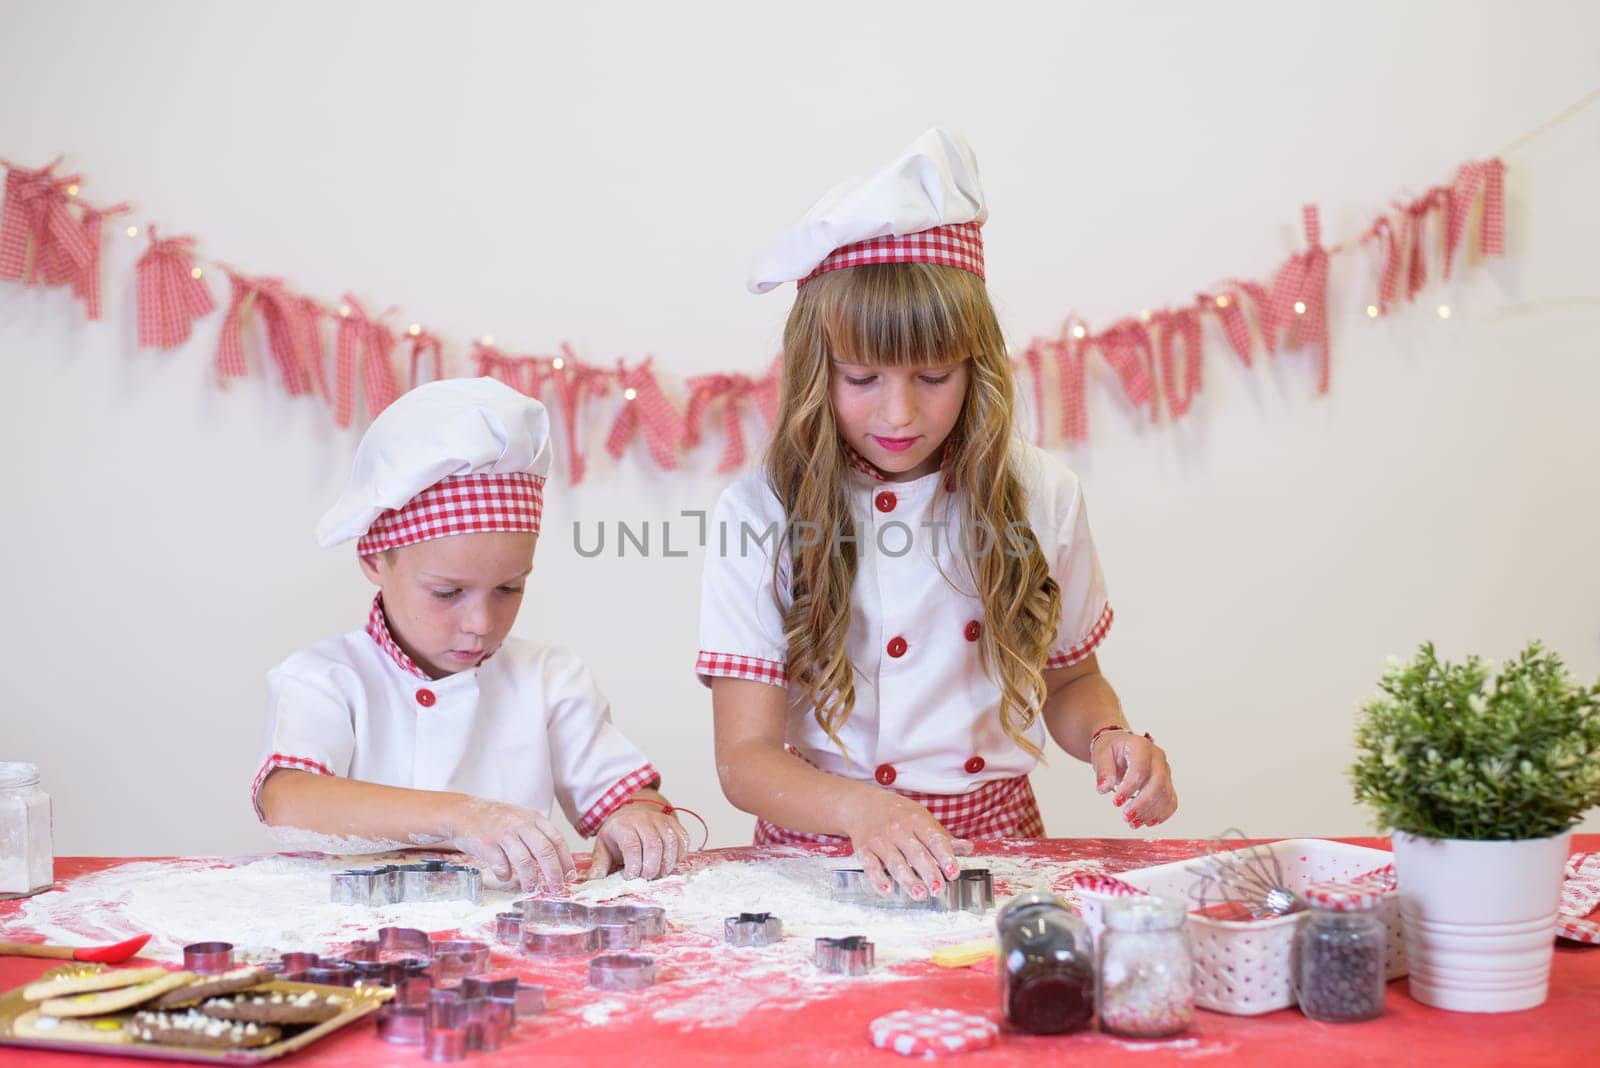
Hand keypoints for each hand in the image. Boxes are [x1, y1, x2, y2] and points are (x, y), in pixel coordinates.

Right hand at [447, 796, 575, 891]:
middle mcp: (521, 824)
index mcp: (533, 818)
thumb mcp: (521, 820)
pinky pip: (501, 866)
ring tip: (531, 888)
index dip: (566, 861)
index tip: (569, 877)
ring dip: (530, 879)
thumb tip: (557, 864)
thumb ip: (537, 836)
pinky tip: (504, 876)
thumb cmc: (495, 821)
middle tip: (556, 889)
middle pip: (545, 851)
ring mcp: (503, 833)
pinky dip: (505, 876)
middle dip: (554, 874)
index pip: (557, 840)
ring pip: (525, 862)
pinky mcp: (487, 844)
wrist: (462, 813)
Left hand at [587, 799, 691, 880]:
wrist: (632, 813)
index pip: (631, 845)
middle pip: (653, 844)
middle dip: (652, 867)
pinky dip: (679, 855)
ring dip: (667, 863)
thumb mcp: (604, 846)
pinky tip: (670, 863)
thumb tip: (593, 880)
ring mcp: (661, 820)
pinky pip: (683, 839)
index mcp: (622, 825)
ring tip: (659, 873)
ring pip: (670, 842)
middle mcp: (643, 819)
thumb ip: (599, 864)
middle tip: (647, 878)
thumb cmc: (618, 834)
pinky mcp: (674, 823)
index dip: (634, 865)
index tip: (631, 877)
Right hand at [842, 789, 973, 899]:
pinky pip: (870, 866)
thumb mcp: (921, 818)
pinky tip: (887, 890)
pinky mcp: (864, 849)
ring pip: (895, 862)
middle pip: (916, 853)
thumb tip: (968, 849)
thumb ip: (942, 837)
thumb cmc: (898, 814)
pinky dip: (877, 879)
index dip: (945, 856)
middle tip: (939, 890)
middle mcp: (898, 828)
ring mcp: (880, 839)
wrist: (862, 804)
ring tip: (920, 894)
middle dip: (929, 872)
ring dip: (908, 880)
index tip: (953, 873)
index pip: (934, 839)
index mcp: (916, 819)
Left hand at [1091, 730, 1177, 828]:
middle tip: (1126, 816)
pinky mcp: (1168, 783)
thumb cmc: (1112, 749)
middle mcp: (1157, 757)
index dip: (1129, 788)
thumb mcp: (1101, 755)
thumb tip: (1103, 788)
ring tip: (1133, 822)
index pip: (1140, 769)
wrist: (1121, 747)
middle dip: (1142, 804)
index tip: (1116, 802)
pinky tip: (1147, 821)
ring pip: (1166, 795)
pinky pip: (1171, 801)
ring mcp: (1165, 770)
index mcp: (1141, 746)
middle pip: (1158, 783)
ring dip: (1150, 812)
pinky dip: (1161, 814)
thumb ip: (1103, 771)